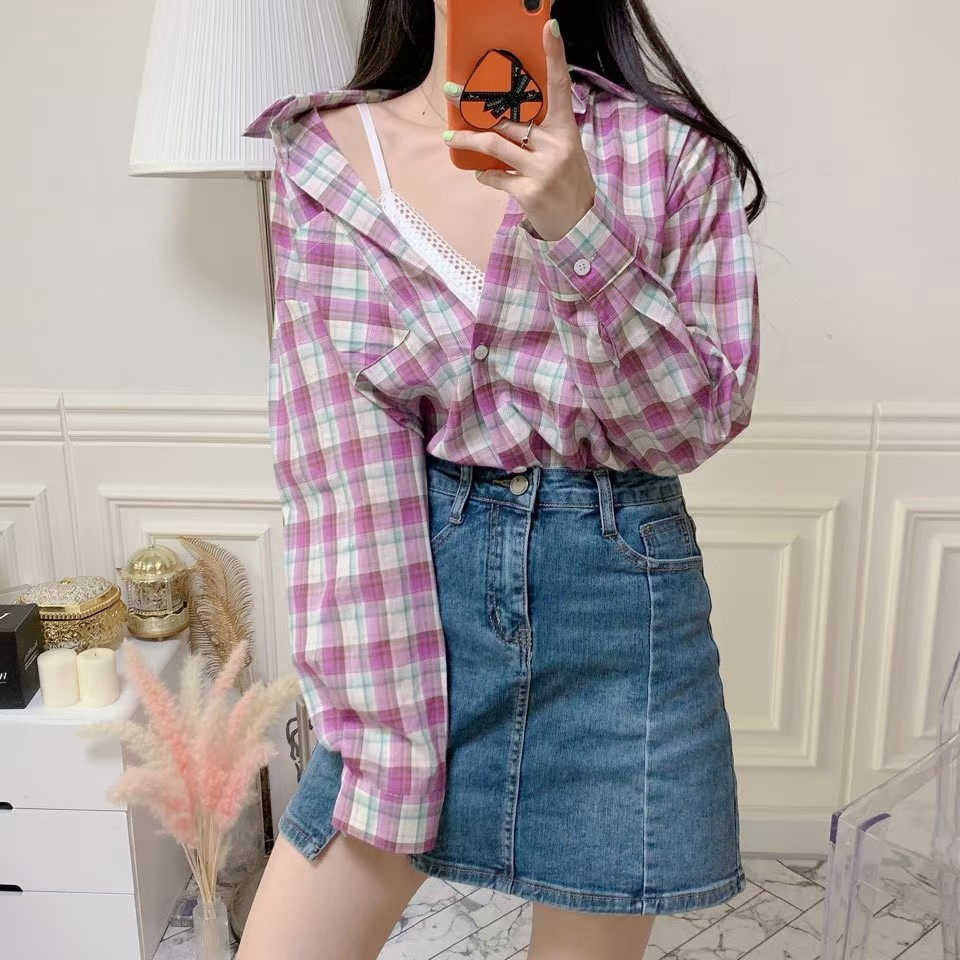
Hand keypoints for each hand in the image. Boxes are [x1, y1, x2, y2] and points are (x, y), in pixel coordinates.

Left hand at [442, 19, 595, 242]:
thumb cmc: (566, 182)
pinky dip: (485, 175)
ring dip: (468, 140)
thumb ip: (539, 135)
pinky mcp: (528, 192)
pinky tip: (482, 173)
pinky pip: (496, 176)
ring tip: (451, 136)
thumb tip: (501, 121)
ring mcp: (542, 170)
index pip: (560, 87)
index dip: (556, 56)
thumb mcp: (562, 152)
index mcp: (565, 130)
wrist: (578, 224)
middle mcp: (556, 147)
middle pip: (509, 119)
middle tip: (452, 95)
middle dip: (477, 108)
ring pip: (495, 145)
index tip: (549, 26)